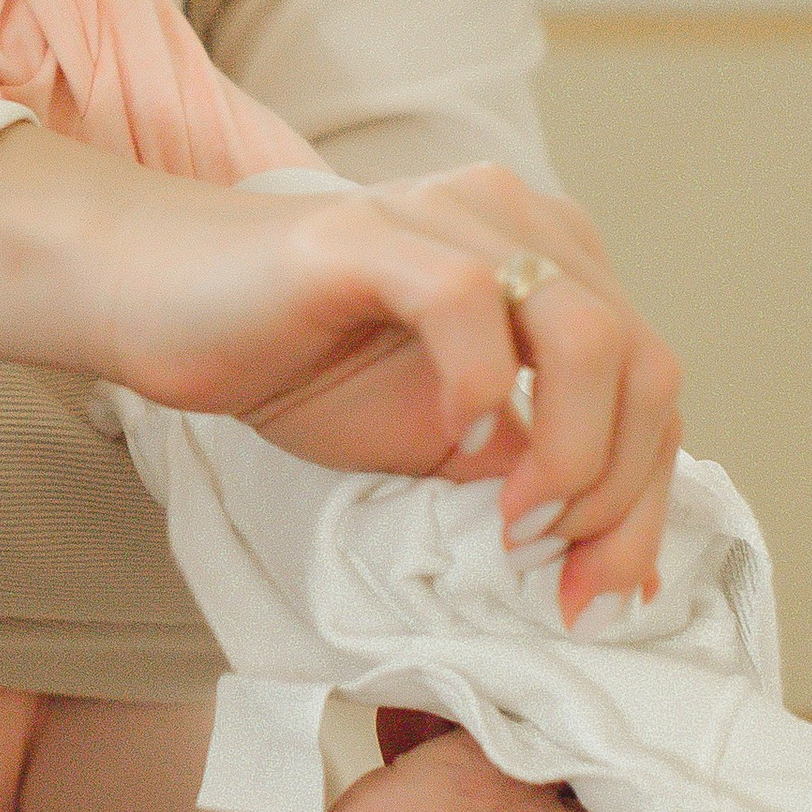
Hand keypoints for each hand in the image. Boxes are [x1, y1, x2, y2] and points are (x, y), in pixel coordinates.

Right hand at [0, 132, 681, 618]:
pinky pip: (471, 300)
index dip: (646, 501)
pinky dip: (482, 388)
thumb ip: (524, 467)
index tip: (599, 591)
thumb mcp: (434, 438)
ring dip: (572, 450)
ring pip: (586, 332)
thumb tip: (611, 553)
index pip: (651, 386)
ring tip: (516, 518)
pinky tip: (455, 443)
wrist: (161, 302)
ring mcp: (449, 219)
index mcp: (551, 265)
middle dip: (621, 493)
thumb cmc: (294, 361)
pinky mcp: (372, 236)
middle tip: (562, 573)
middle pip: (643, 365)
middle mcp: (520, 223)